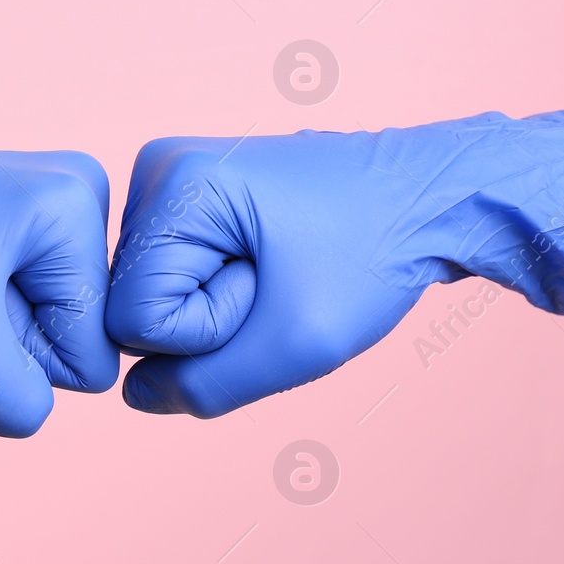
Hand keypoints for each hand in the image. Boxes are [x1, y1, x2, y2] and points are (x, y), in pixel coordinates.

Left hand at [0, 97, 118, 436]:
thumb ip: (24, 405)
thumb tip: (32, 408)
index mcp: (76, 205)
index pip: (94, 351)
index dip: (21, 358)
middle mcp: (70, 191)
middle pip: (69, 334)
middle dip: (1, 341)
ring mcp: (34, 203)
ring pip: (34, 325)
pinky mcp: (2, 220)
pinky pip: (5, 305)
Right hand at [104, 112, 563, 416]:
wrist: (431, 196)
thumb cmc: (374, 256)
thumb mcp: (294, 345)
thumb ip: (204, 386)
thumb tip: (136, 395)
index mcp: (172, 183)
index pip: (131, 320)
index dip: (205, 332)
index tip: (271, 289)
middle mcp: (157, 167)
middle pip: (137, 303)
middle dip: (210, 318)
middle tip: (283, 281)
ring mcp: (172, 177)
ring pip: (155, 295)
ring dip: (220, 307)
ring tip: (283, 270)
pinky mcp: (192, 192)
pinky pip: (176, 277)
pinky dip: (223, 290)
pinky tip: (273, 264)